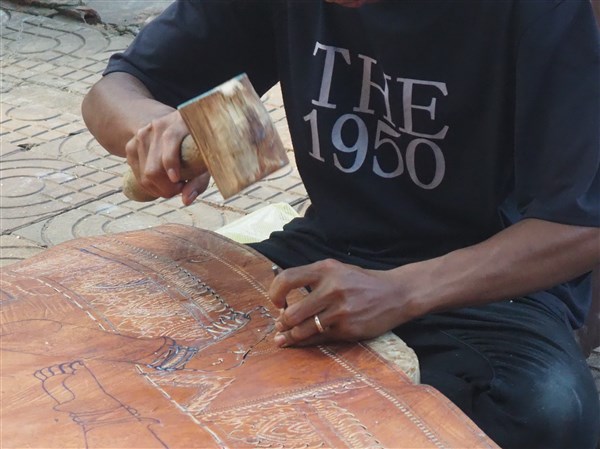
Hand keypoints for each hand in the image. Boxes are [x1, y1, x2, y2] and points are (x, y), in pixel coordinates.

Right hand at [125, 110, 209, 204]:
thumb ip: (198, 182)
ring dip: (159, 188)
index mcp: (180, 122)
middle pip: (154, 166)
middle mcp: (158, 125)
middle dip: (167, 187)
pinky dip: (149, 185)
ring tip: (173, 185)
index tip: (177, 181)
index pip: (169, 140)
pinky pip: (136, 174)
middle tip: (180, 189)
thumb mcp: (203, 163)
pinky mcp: (131, 145)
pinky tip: (161, 182)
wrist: (175, 130)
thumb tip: (185, 200)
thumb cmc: (195, 150)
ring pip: (145, 174)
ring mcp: (142, 134)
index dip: (171, 163)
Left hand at [269, 259, 414, 346]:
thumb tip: (282, 299)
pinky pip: (319, 339)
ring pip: (303, 330)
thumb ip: (312, 280)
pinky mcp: (348, 329)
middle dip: (283, 322)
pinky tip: (299, 342)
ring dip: (291, 336)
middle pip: (292, 313)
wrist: (397, 294)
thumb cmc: (362, 283)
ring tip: (285, 336)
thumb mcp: (338, 271)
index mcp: (326, 269)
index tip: (276, 302)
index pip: (287, 279)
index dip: (275, 293)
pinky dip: (306, 342)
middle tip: (281, 324)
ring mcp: (341, 311)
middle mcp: (332, 288)